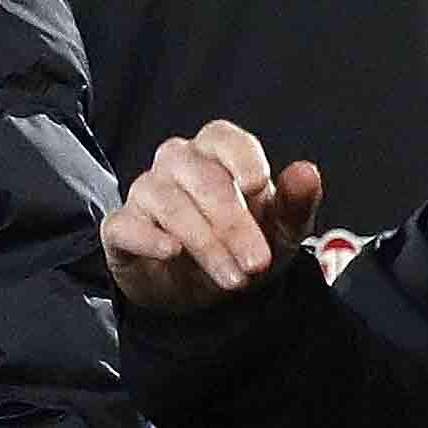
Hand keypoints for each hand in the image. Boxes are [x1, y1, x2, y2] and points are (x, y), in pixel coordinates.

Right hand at [105, 121, 321, 313]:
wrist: (207, 289)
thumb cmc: (246, 244)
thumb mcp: (282, 229)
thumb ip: (296, 201)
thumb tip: (306, 171)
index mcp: (217, 153)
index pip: (223, 137)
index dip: (241, 158)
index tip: (257, 186)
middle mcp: (177, 164)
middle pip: (202, 179)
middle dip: (234, 224)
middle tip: (257, 262)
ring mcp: (145, 193)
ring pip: (169, 203)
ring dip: (206, 243)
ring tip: (233, 277)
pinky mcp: (120, 227)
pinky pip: (126, 226)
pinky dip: (149, 238)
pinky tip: (172, 252)